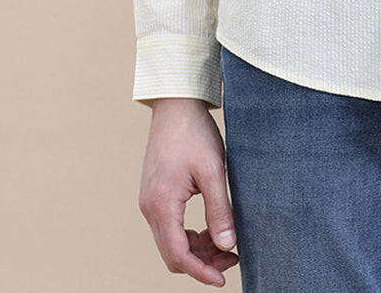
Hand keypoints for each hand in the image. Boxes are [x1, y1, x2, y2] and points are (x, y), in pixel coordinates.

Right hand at [139, 97, 239, 286]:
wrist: (176, 105)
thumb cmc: (194, 133)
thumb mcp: (214, 171)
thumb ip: (219, 210)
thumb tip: (227, 245)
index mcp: (162, 204)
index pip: (178, 255)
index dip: (201, 272)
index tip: (223, 279)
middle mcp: (149, 207)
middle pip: (172, 253)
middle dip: (202, 262)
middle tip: (231, 258)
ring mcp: (149, 201)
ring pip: (170, 242)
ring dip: (196, 249)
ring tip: (224, 242)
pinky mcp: (154, 194)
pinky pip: (168, 227)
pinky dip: (188, 235)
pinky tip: (209, 228)